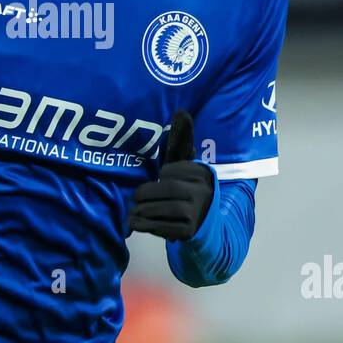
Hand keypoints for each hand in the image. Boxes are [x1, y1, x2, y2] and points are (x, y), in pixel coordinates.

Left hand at [126, 109, 214, 241]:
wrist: (207, 226)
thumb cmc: (189, 191)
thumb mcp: (187, 168)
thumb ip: (182, 142)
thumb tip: (181, 111)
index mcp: (201, 174)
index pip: (169, 171)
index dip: (159, 177)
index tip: (160, 182)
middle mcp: (201, 192)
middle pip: (164, 189)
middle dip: (145, 194)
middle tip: (136, 198)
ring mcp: (195, 213)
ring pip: (160, 209)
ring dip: (142, 211)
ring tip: (134, 212)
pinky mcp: (188, 231)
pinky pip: (160, 227)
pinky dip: (146, 225)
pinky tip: (139, 224)